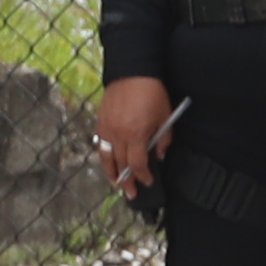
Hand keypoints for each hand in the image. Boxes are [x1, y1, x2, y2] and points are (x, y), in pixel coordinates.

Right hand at [90, 74, 171, 193]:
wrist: (132, 72)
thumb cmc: (152, 93)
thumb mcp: (166, 116)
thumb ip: (164, 139)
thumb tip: (159, 155)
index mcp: (136, 134)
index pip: (137, 164)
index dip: (143, 176)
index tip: (148, 181)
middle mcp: (118, 135)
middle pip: (120, 165)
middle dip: (126, 181)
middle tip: (131, 193)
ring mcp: (106, 129)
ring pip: (105, 157)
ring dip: (110, 173)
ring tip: (115, 183)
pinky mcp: (100, 122)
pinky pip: (99, 144)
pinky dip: (103, 156)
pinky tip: (108, 161)